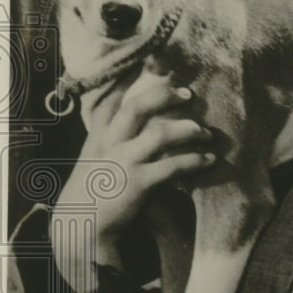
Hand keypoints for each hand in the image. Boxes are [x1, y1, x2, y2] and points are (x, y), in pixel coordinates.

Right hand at [51, 77, 214, 292]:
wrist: (83, 230)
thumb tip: (143, 126)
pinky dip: (196, 160)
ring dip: (189, 130)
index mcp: (98, 136)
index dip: (125, 79)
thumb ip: (113, 141)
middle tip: (188, 94)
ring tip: (206, 133)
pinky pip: (175, 165)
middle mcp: (109, 144)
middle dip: (164, 95)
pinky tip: (209, 160)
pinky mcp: (140, 183)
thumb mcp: (96, 161)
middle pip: (137, 107)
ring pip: (161, 134)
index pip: (108, 99)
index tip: (144, 62)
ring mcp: (124, 162)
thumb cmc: (94, 194)